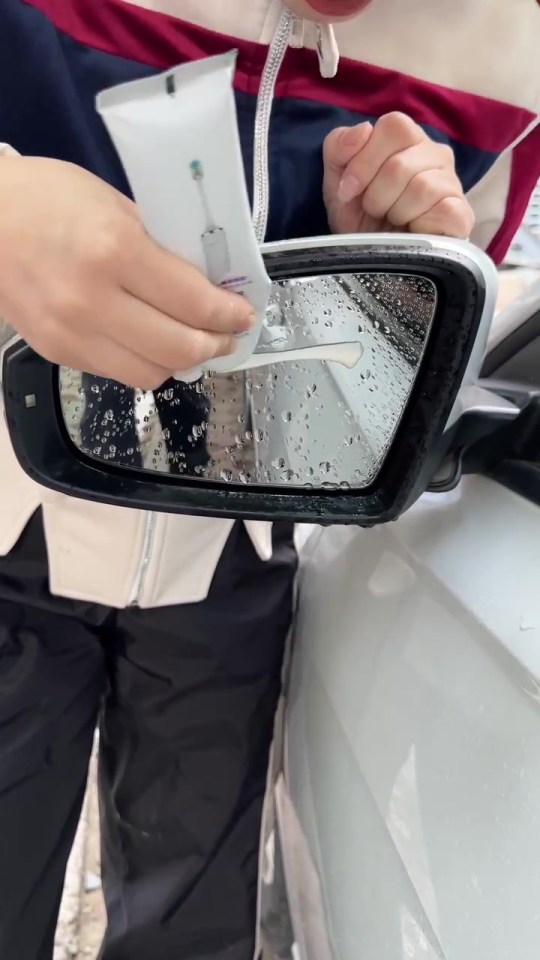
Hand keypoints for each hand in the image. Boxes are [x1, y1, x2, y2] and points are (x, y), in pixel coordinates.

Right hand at [0, 157, 252, 388]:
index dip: (229, 315)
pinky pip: (117, 372)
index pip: (194, 303)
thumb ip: (160, 247)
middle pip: (178, 350)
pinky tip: (152, 343)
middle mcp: (93, 300)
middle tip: (227, 336)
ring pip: (150, 374)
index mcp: (114, 251)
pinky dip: (144, 363)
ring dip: (181, 362)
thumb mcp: (115, 204)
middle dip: (215, 346)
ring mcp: (72, 333)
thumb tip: (206, 281)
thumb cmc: (47, 198)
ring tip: (193, 344)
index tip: (243, 314)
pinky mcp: (56, 352)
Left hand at [323, 112, 474, 238]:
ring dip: (395, 212)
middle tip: (373, 210)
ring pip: (421, 188)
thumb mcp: (337, 178)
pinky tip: (412, 230)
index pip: (395, 126)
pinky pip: (443, 209)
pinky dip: (418, 224)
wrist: (372, 256)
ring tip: (392, 220)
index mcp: (408, 139)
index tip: (348, 190)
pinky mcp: (461, 214)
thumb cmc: (358, 213)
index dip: (365, 160)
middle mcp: (436, 154)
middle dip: (375, 195)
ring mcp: (452, 183)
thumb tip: (364, 130)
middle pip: (400, 164)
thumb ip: (339, 145)